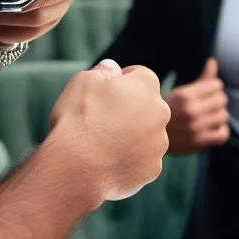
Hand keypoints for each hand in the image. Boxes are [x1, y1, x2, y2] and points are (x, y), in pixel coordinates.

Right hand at [48, 59, 170, 201]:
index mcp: (146, 85)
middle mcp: (161, 112)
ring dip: (131, 135)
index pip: (139, 75)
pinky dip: (129, 160)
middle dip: (129, 109)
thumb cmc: (79, 119)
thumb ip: (103, 70)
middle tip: (101, 119)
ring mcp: (159, 143)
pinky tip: (107, 162)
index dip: (120, 82)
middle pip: (146, 106)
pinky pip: (142, 160)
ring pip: (146, 134)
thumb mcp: (83, 81)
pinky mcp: (152, 169)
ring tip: (102, 144)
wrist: (77, 168)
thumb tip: (113, 68)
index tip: (102, 94)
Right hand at [165, 58, 230, 154]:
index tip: (208, 93)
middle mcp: (190, 110)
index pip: (216, 85)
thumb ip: (201, 79)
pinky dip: (222, 131)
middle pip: (222, 99)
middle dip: (217, 100)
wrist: (150, 136)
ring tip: (210, 116)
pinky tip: (214, 128)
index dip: (214, 87)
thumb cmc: (169, 110)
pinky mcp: (198, 142)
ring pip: (224, 116)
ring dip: (219, 116)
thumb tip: (213, 61)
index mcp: (184, 95)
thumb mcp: (181, 93)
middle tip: (208, 105)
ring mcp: (194, 127)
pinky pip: (222, 135)